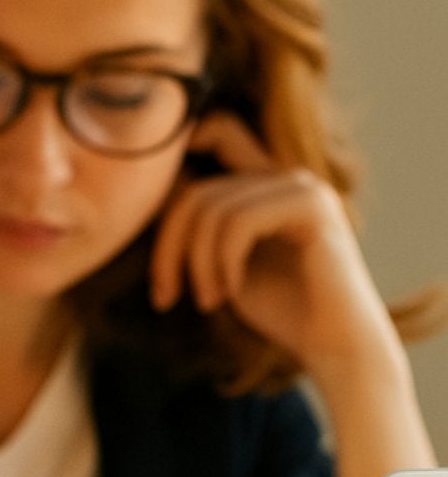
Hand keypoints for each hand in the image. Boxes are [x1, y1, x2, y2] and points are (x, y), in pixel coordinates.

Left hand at [149, 113, 397, 381]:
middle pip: (195, 191)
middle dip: (167, 248)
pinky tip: (231, 292)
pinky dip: (223, 263)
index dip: (178, 149)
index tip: (142, 209)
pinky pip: (238, 223)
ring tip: (206, 301)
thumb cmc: (280, 309)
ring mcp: (301, 188)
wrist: (334, 344)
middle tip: (166, 296)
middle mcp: (284, 176)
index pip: (217, 132)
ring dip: (197, 264)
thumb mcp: (222, 262)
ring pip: (211, 209)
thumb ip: (199, 224)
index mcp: (264, 182)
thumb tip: (149, 190)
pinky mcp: (312, 208)